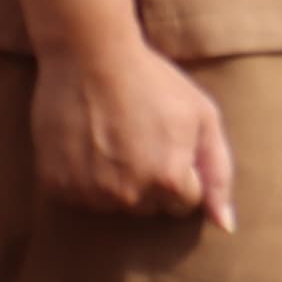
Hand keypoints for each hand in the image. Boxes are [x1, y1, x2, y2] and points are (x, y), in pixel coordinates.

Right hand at [32, 31, 235, 225]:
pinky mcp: (56, 185)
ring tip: (112, 137)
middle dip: (149, 180)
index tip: (167, 141)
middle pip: (149, 208)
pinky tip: (87, 143)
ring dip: (115, 181)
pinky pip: (79, 196)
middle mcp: (129, 195)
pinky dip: (83, 177)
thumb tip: (224, 226)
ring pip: (113, 205)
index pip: (184, 203)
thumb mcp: (203, 117)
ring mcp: (90, 193)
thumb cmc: (153, 81)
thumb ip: (219, 174)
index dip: (180, 171)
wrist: (89, 55)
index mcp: (169, 181)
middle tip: (138, 136)